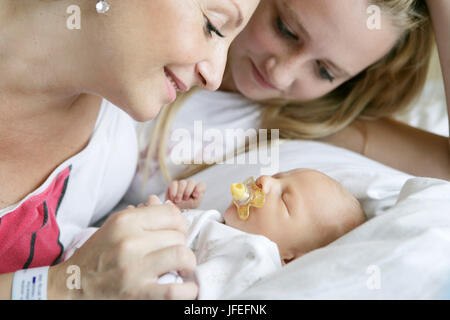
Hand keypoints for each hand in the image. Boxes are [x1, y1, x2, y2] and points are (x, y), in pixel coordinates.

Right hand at [49, 195, 197, 299]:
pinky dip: (189, 290)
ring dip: (187, 265)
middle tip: (175, 254)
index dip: (180, 225)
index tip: (176, 234)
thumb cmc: (96, 256)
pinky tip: (186, 288)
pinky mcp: (138, 293)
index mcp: (125, 221)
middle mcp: (130, 241)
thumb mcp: (114, 228)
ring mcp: (135, 268)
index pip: (172, 214)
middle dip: (181, 245)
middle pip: (178, 236)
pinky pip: (176, 290)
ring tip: (182, 269)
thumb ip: (141, 215)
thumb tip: (165, 203)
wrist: (71, 286)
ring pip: (183, 256)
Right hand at [165, 179, 205, 209]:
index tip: (195, 196)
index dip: (199, 189)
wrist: (175, 209)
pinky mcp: (173, 185)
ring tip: (178, 200)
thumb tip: (196, 193)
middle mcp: (190, 185)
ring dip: (180, 192)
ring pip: (182, 182)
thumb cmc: (186, 206)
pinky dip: (173, 192)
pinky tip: (173, 198)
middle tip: (185, 199)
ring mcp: (182, 184)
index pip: (202, 185)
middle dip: (188, 191)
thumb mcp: (195, 204)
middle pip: (192, 181)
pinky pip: (174, 184)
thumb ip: (199, 197)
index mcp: (197, 190)